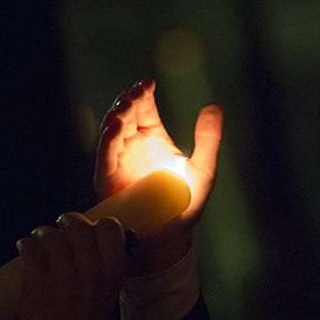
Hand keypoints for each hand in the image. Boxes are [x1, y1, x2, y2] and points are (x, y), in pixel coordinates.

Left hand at [16, 213, 125, 319]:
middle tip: (60, 231)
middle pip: (77, 224)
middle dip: (66, 223)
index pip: (108, 227)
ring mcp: (63, 272)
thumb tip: (94, 243)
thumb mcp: (109, 295)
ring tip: (40, 243)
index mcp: (113, 271)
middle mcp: (90, 267)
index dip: (96, 226)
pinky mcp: (37, 280)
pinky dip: (26, 245)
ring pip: (50, 233)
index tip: (88, 232)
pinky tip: (27, 250)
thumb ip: (104, 267)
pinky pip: (29, 247)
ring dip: (43, 235)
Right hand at [95, 78, 222, 273]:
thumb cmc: (185, 204)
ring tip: (126, 106)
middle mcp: (133, 145)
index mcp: (153, 138)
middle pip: (125, 113)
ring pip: (111, 131)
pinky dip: (108, 140)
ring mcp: (119, 161)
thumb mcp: (204, 169)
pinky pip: (105, 156)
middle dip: (128, 100)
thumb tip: (214, 106)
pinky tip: (115, 127)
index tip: (149, 82)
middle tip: (137, 92)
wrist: (170, 236)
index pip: (144, 107)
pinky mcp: (109, 179)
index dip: (143, 93)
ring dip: (116, 116)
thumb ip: (209, 140)